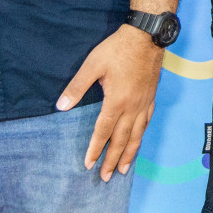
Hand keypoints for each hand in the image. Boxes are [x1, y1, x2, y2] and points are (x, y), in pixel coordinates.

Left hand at [57, 25, 164, 179]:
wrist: (147, 35)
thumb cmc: (117, 49)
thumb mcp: (92, 65)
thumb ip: (77, 87)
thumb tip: (60, 107)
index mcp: (117, 101)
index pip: (104, 131)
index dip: (95, 149)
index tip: (89, 164)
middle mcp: (133, 106)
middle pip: (122, 139)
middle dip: (113, 159)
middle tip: (107, 177)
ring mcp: (144, 103)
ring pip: (137, 134)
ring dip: (130, 153)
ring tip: (125, 169)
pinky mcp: (151, 96)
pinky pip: (146, 122)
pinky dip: (141, 135)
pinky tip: (138, 140)